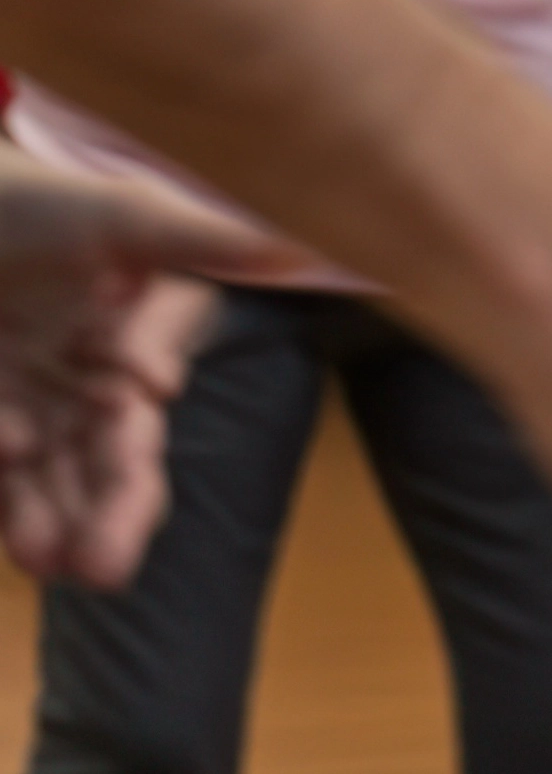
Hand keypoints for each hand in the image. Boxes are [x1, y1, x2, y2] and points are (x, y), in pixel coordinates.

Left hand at [0, 152, 292, 588]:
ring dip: (47, 522)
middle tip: (104, 569)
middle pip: (98, 463)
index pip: (137, 419)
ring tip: (47, 561)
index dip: (134, 454)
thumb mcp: (123, 216)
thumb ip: (206, 239)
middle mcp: (76, 387)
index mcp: (121, 348)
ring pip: (44, 480)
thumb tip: (300, 252)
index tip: (136, 456)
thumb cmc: (41, 204)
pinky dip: (8, 501)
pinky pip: (0, 469)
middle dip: (106, 514)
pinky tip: (22, 541)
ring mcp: (22, 400)